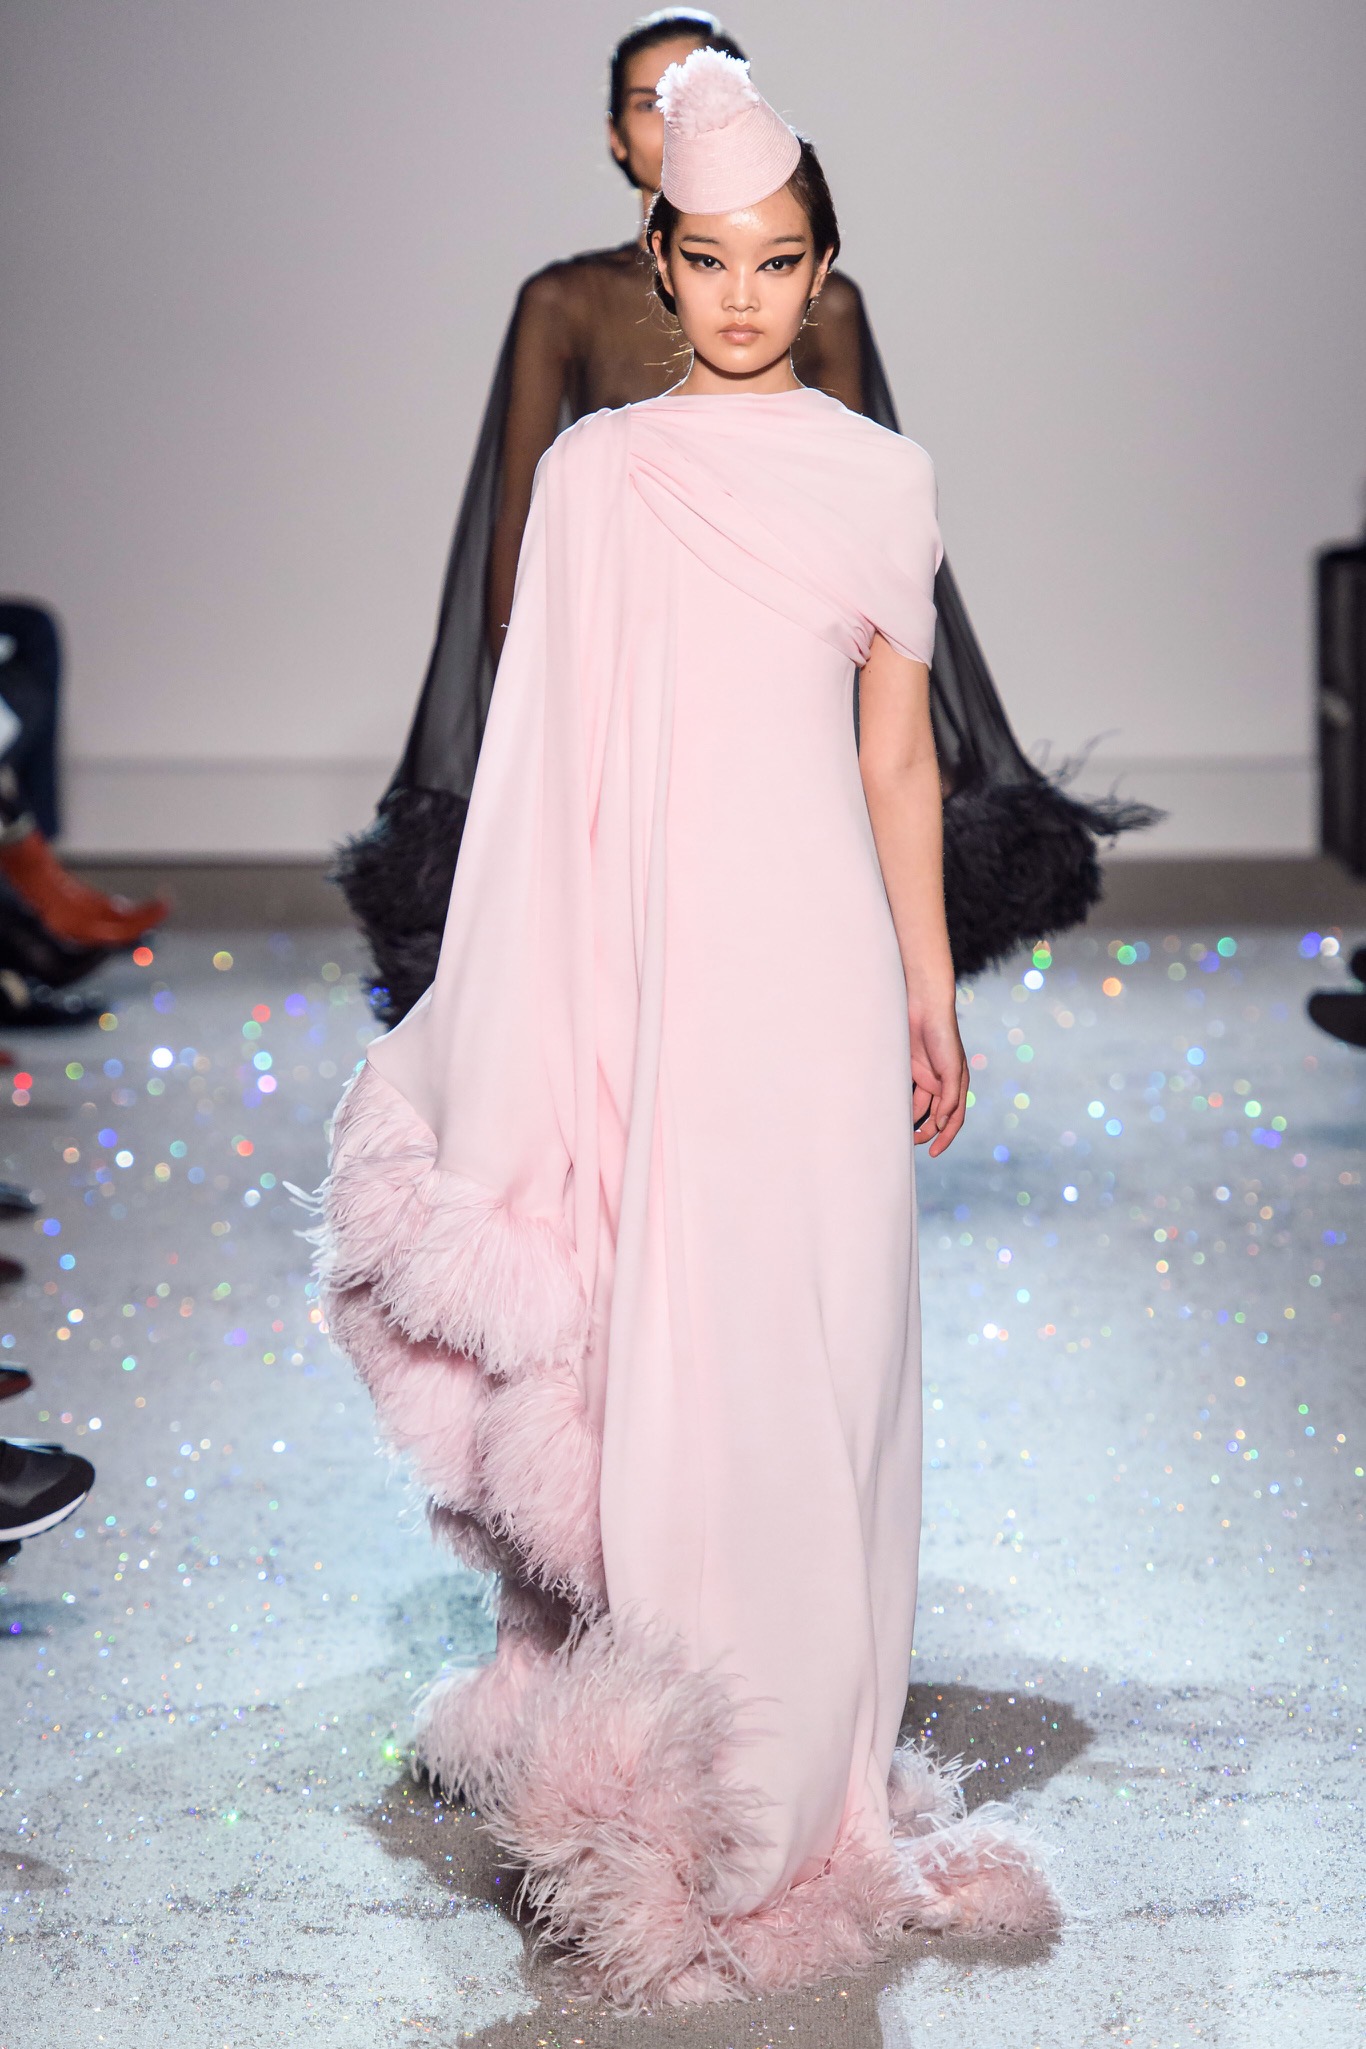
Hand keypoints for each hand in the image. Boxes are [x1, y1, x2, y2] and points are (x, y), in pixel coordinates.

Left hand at [909, 1004, 967, 1157]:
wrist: (924, 1007)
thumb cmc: (943, 1035)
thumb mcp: (952, 1069)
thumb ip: (949, 1097)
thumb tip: (943, 1123)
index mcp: (957, 1085)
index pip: (954, 1118)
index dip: (945, 1137)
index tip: (933, 1152)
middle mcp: (943, 1084)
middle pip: (936, 1116)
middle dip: (927, 1131)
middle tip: (912, 1142)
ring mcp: (927, 1077)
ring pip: (920, 1107)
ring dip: (913, 1120)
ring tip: (900, 1132)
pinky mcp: (911, 1069)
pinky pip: (907, 1093)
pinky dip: (902, 1104)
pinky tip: (893, 1113)